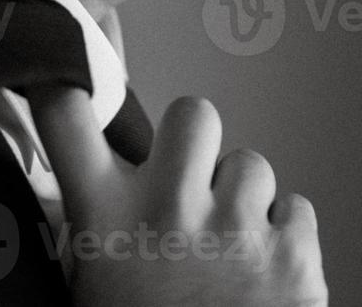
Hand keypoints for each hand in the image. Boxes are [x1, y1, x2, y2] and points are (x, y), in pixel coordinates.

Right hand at [28, 89, 327, 306]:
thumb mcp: (88, 291)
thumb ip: (90, 232)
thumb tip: (79, 187)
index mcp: (106, 223)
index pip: (67, 119)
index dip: (67, 85)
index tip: (69, 75)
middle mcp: (169, 211)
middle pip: (193, 112)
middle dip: (196, 140)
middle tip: (188, 179)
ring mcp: (237, 228)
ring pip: (252, 163)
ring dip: (242, 198)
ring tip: (226, 250)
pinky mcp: (294, 251)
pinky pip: (295, 206)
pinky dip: (283, 234)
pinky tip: (261, 274)